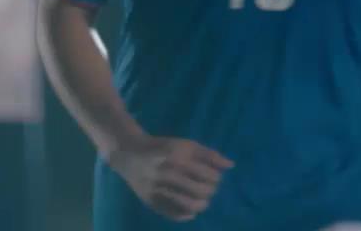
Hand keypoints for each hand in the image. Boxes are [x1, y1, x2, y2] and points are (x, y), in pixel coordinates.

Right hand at [109, 134, 233, 220]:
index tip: (214, 176)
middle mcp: (168, 175)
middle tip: (209, 187)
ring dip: (202, 204)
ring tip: (202, 199)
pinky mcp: (151, 202)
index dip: (216, 178)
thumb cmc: (162, 147)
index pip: (209, 176)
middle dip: (210, 191)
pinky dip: (187, 215)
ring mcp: (159, 190)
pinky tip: (190, 208)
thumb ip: (209, 154)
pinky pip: (175, 215)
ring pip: (190, 206)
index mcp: (178, 158)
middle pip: (202, 192)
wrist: (130, 154)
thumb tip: (231, 165)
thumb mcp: (186, 145)